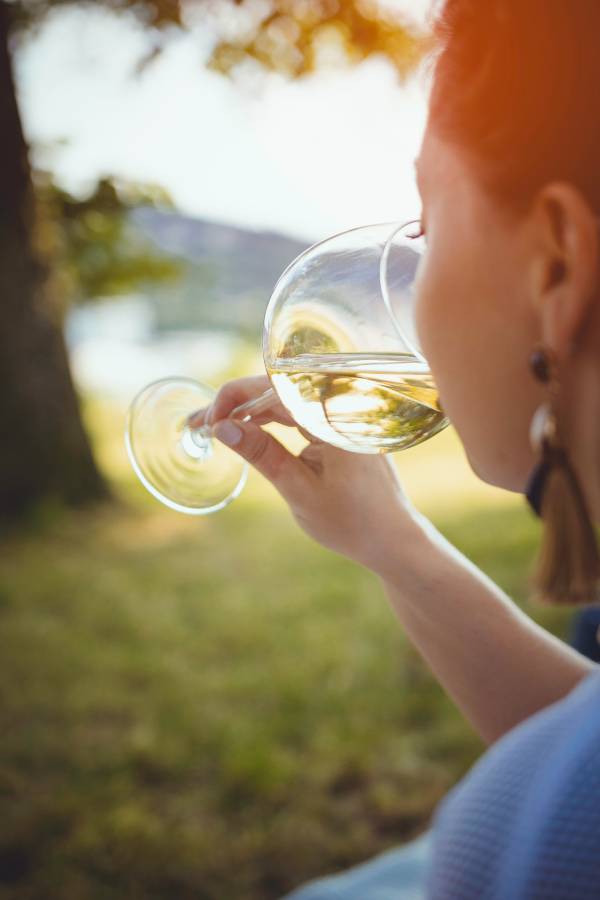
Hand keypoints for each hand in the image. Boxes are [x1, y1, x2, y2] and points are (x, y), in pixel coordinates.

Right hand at [190, 375, 427, 575]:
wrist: (393, 539)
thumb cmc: (353, 521)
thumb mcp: (299, 490)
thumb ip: (263, 455)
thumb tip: (222, 427)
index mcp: (336, 416)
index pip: (275, 387)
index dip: (235, 397)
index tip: (208, 421)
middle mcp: (341, 406)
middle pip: (277, 389)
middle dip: (234, 404)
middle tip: (196, 424)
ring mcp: (340, 415)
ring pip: (284, 400)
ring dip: (247, 411)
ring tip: (210, 427)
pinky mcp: (337, 426)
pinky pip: (297, 412)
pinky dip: (268, 421)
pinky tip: (242, 429)